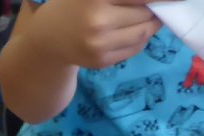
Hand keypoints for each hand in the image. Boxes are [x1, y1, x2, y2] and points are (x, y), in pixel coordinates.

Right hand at [27, 0, 172, 69]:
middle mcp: (98, 21)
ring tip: (144, 16)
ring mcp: (99, 44)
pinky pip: (135, 47)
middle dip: (155, 8)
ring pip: (145, 32)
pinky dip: (140, 37)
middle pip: (147, 13)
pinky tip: (127, 30)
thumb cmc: (73, 5)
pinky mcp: (102, 61)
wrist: (46, 38)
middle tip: (152, 5)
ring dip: (151, 23)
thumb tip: (157, 0)